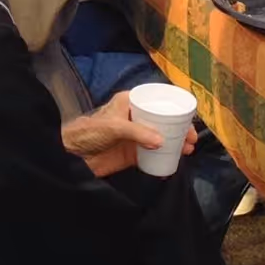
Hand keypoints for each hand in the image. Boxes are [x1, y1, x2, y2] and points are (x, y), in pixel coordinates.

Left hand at [62, 90, 181, 179]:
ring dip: (174, 144)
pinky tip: (173, 163)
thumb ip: (137, 132)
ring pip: (160, 138)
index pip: (156, 101)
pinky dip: (163, 159)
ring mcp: (134, 137)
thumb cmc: (90, 131)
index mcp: (130, 103)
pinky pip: (152, 156)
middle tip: (191, 139)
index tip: (188, 118)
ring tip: (187, 150)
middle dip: (178, 128)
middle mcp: (134, 118)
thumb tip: (162, 141)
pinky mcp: (131, 154)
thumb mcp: (114, 127)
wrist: (72, 155)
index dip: (173, 108)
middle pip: (162, 121)